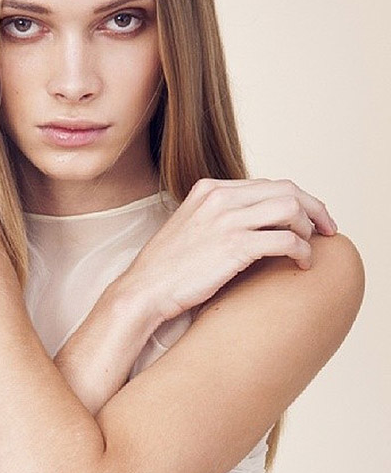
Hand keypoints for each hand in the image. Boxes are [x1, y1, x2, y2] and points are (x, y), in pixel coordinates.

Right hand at [122, 177, 338, 321]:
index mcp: (209, 189)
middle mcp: (219, 197)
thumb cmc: (167, 267)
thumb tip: (255, 223)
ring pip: (291, 209)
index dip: (296, 200)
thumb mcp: (190, 225)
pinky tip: (302, 264)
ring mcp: (227, 220)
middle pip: (286, 189)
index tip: (308, 219)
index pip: (267, 183)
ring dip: (310, 228)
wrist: (145, 289)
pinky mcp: (235, 246)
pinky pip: (287, 240)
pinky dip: (303, 251)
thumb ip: (219, 216)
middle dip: (314, 208)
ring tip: (311, 247)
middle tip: (327, 229)